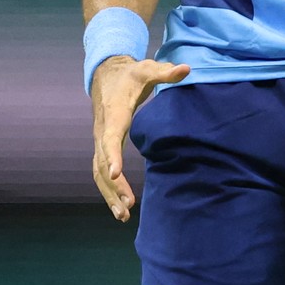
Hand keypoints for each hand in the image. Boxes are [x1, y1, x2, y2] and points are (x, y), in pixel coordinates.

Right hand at [89, 56, 188, 221]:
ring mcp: (100, 140)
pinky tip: (120, 206)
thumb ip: (166, 72)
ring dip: (108, 194)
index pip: (110, 137)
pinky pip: (99, 171)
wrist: (105, 75)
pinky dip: (107, 190)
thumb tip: (187, 69)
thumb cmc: (130, 74)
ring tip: (123, 215)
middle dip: (113, 186)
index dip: (111, 155)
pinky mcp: (102, 146)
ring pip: (97, 172)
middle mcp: (102, 130)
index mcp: (114, 113)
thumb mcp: (148, 69)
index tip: (115, 173)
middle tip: (128, 206)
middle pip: (101, 163)